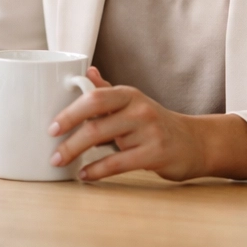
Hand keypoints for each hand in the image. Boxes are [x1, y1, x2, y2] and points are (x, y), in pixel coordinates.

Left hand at [50, 67, 246, 181]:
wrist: (195, 142)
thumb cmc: (155, 123)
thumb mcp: (132, 104)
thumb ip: (107, 91)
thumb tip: (85, 71)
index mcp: (128, 95)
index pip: (94, 97)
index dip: (70, 112)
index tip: (51, 127)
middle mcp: (139, 109)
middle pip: (96, 122)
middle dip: (69, 139)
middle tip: (53, 153)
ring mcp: (149, 132)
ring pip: (105, 143)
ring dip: (78, 155)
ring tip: (61, 164)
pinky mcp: (156, 154)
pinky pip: (119, 164)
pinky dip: (97, 171)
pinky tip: (85, 175)